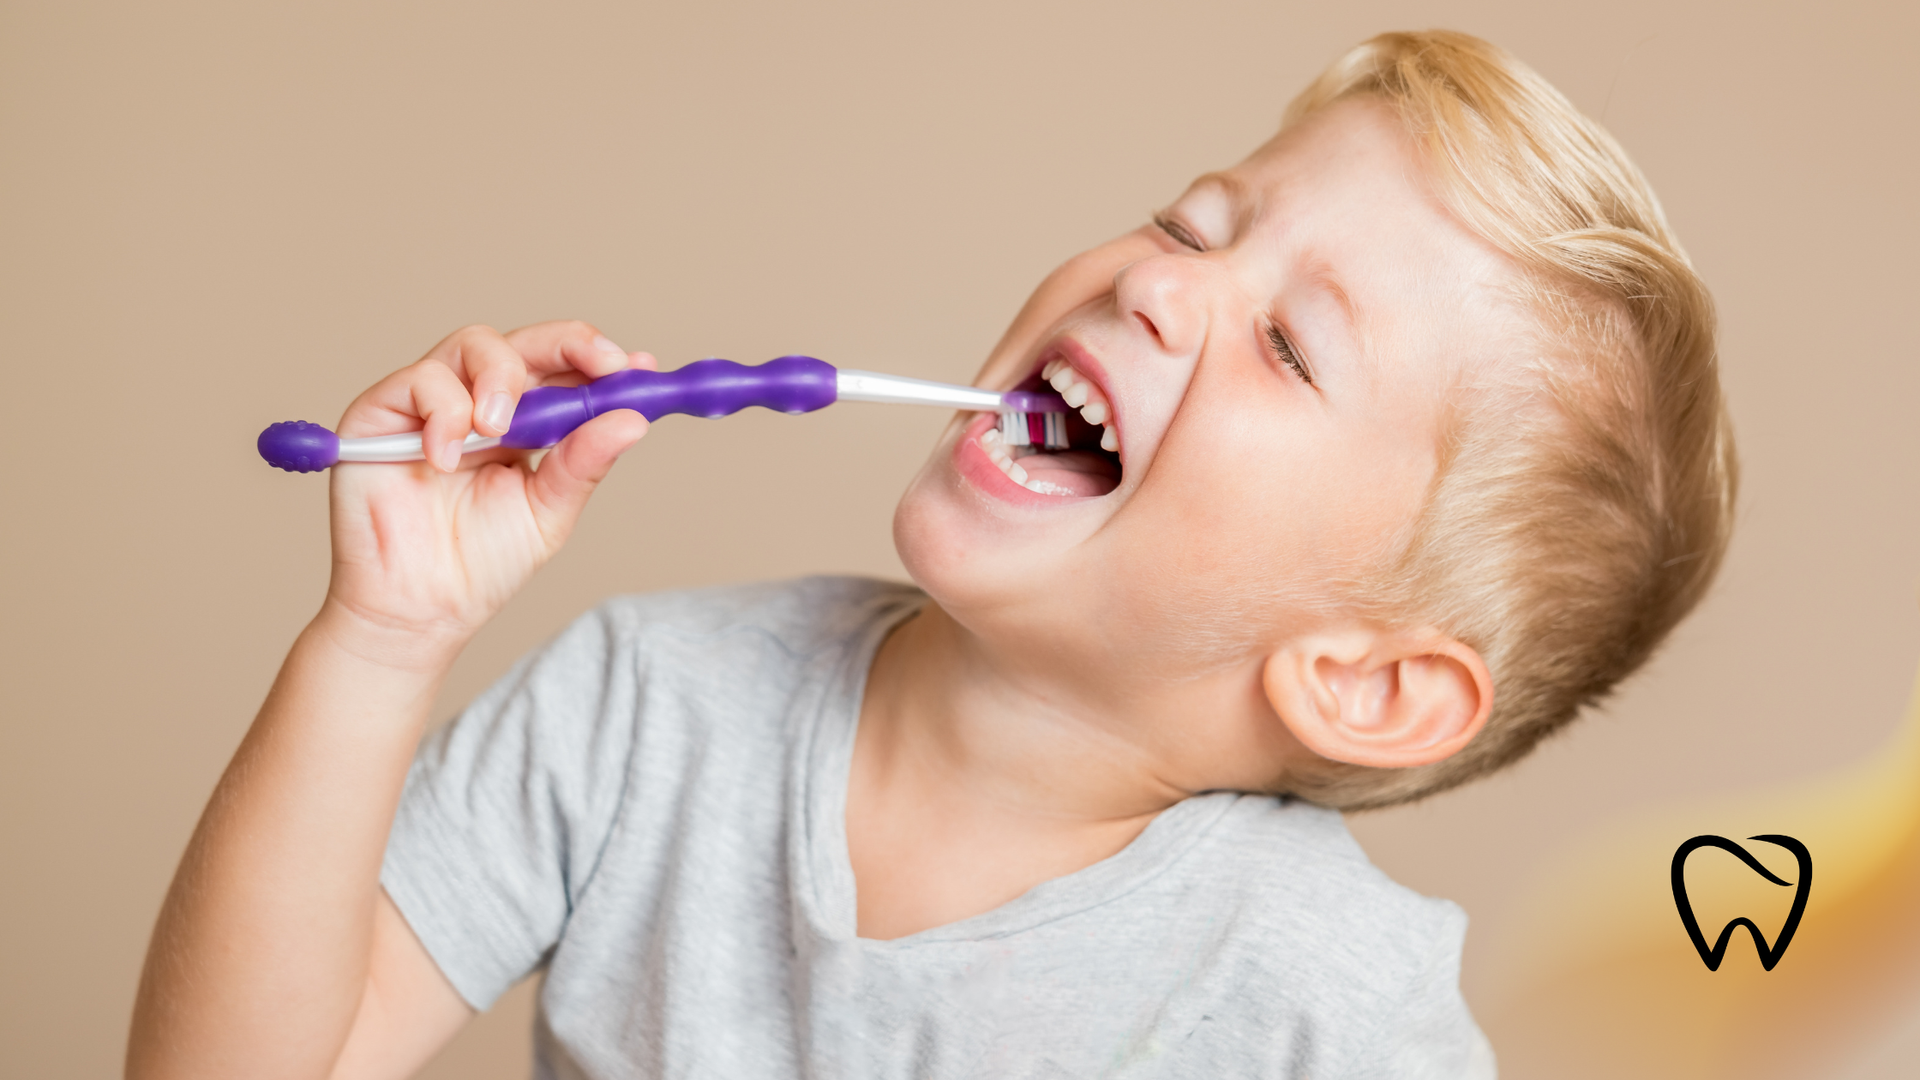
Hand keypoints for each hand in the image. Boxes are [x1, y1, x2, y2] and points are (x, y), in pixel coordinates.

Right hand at [321, 321, 650, 659]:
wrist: (420, 609)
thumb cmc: (480, 565)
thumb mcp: (548, 512)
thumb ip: (583, 464)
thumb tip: (633, 420)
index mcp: (526, 423)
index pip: (564, 369)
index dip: (600, 359)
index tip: (637, 368)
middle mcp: (480, 402)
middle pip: (524, 342)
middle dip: (568, 343)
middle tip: (602, 364)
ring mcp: (431, 403)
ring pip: (473, 344)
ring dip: (501, 378)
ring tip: (501, 431)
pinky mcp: (383, 411)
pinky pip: (420, 380)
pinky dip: (444, 413)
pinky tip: (447, 460)